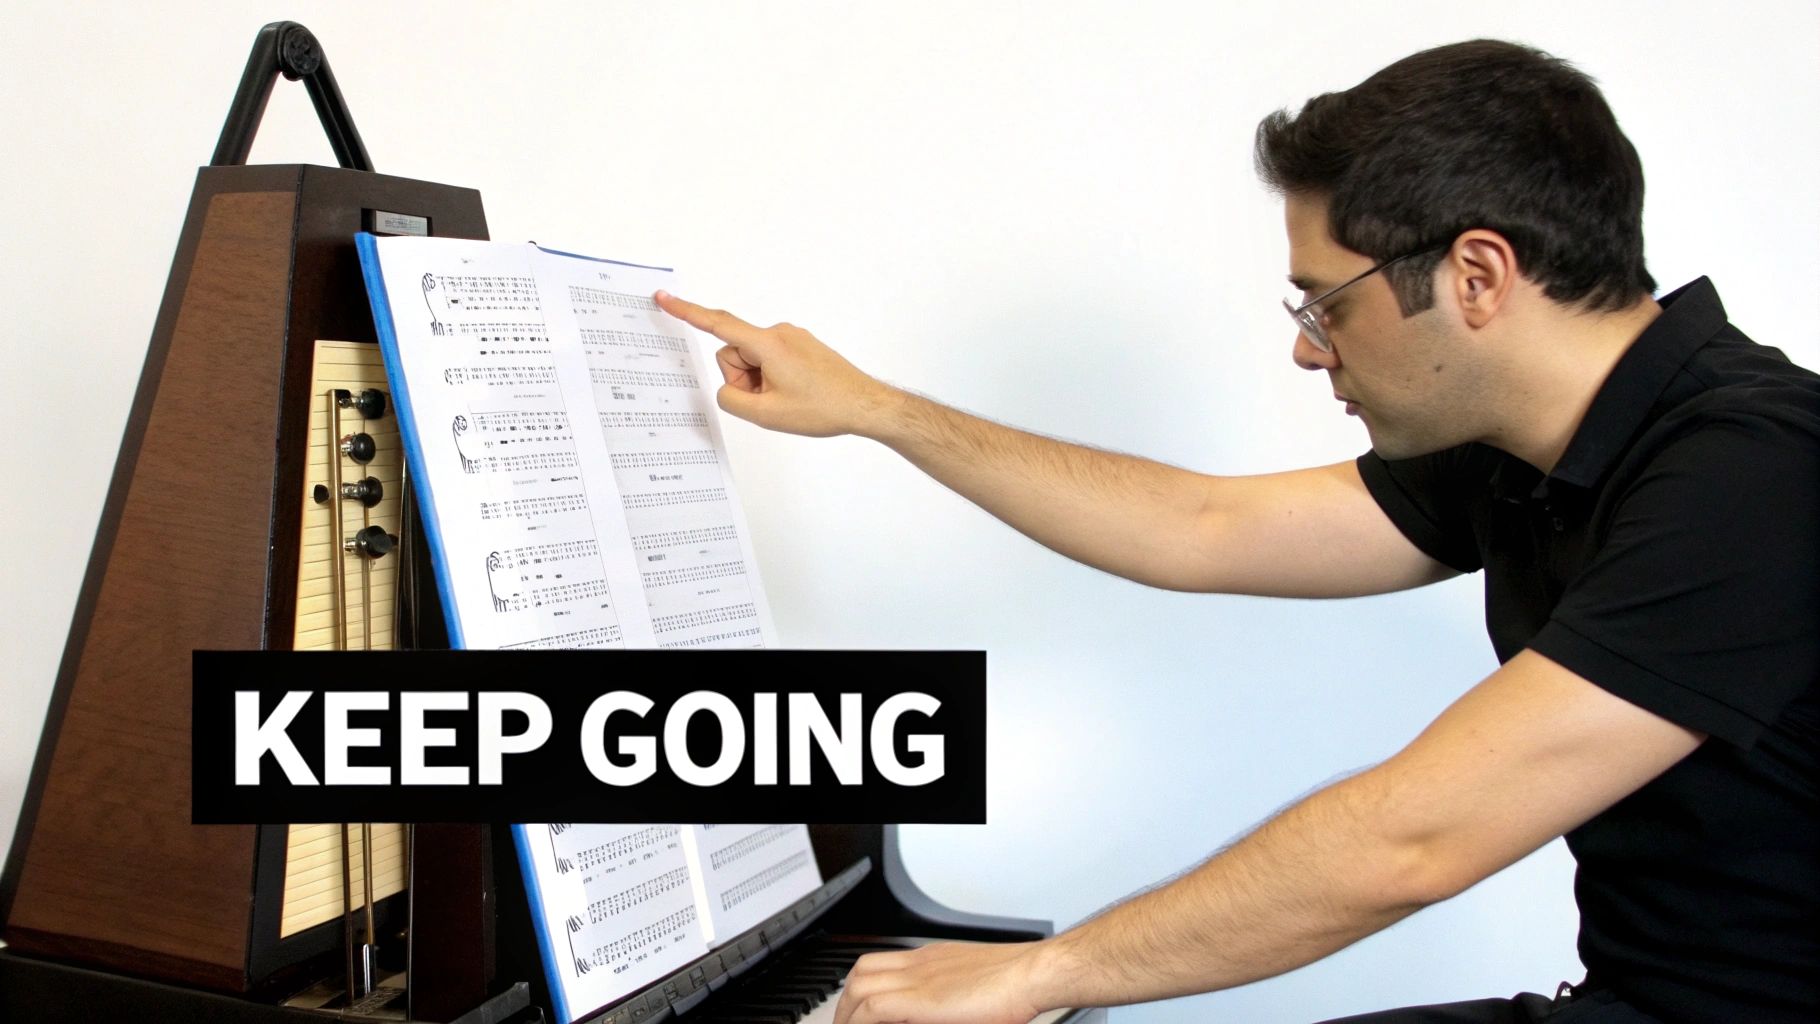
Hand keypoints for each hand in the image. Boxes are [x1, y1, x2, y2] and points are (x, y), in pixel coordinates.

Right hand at [654, 290, 897, 437]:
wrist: (866, 405)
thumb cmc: (824, 408)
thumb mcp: (766, 414)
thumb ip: (731, 399)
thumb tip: (728, 388)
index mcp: (768, 343)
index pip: (717, 324)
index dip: (686, 312)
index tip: (664, 297)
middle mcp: (778, 332)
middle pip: (735, 354)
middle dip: (744, 379)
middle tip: (771, 400)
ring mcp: (791, 337)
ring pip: (753, 360)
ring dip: (760, 381)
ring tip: (788, 398)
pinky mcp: (800, 344)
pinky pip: (770, 360)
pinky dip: (773, 378)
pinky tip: (796, 392)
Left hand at [832, 940, 1054, 1023]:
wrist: (1032, 973)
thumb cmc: (1016, 983)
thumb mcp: (973, 985)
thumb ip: (948, 999)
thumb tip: (940, 1012)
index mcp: (931, 959)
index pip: (880, 964)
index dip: (861, 987)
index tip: (857, 1011)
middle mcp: (919, 964)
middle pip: (862, 972)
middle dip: (845, 1001)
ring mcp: (919, 979)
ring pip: (860, 987)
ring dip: (847, 1012)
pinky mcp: (922, 999)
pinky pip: (874, 1009)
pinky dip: (861, 1022)